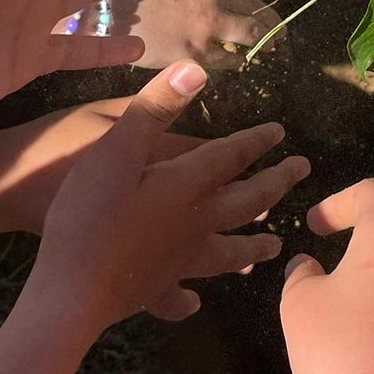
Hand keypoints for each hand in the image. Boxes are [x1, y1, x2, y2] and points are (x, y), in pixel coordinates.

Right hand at [31, 62, 308, 332]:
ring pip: (227, 253)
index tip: (281, 133)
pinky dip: (188, 300)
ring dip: (252, 246)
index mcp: (186, 187)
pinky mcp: (152, 289)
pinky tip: (194, 304)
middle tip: (303, 172)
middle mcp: (193, 225)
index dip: (256, 142)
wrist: (71, 289)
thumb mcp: (116, 149)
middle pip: (245, 203)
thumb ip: (154, 109)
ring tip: (274, 247)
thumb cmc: (90, 215)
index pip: (231, 158)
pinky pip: (177, 296)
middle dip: (276, 184)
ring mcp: (176, 262)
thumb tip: (195, 70)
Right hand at [114, 0, 278, 71]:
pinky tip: (238, 63)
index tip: (251, 8)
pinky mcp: (195, 54)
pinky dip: (236, 61)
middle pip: (257, 11)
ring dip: (262, 43)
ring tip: (268, 48)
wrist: (103, 14)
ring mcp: (206, 27)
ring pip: (251, 37)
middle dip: (272, 23)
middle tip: (280, 32)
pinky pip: (228, 60)